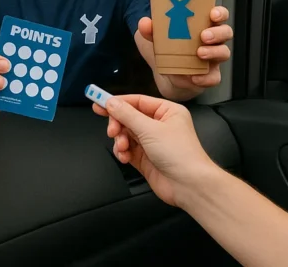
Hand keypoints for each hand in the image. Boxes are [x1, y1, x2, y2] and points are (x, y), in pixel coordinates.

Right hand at [92, 94, 218, 207]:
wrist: (189, 185)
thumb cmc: (181, 155)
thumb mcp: (150, 129)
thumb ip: (127, 115)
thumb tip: (112, 102)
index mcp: (167, 111)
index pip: (137, 101)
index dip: (117, 102)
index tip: (98, 101)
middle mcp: (160, 125)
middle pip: (129, 118)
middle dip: (118, 124)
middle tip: (112, 130)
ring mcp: (152, 142)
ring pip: (126, 135)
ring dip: (120, 141)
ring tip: (123, 147)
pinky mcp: (146, 158)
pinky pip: (128, 150)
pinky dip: (123, 153)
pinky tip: (125, 157)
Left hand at [137, 6, 232, 94]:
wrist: (166, 74)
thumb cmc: (167, 48)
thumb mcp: (156, 36)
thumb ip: (151, 29)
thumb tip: (145, 23)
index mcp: (204, 24)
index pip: (219, 14)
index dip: (220, 13)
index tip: (213, 14)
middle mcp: (213, 40)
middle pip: (226, 32)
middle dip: (217, 33)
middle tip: (204, 35)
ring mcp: (213, 58)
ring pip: (224, 53)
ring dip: (213, 52)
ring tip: (199, 53)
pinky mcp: (209, 76)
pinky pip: (214, 77)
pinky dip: (206, 78)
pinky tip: (195, 76)